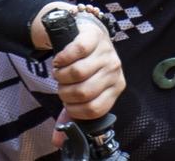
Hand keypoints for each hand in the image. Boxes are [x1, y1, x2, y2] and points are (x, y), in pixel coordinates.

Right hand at [50, 15, 124, 145]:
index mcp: (116, 87)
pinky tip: (59, 60)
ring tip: (59, 72)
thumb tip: (57, 140)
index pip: (94, 109)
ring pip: (78, 72)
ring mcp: (106, 52)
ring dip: (61, 75)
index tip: (66, 102)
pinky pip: (77, 51)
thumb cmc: (87, 66)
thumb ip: (72, 113)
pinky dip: (63, 58)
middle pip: (84, 91)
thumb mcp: (84, 89)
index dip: (74, 109)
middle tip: (61, 85)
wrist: (89, 34)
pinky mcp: (94, 37)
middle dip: (65, 92)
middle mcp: (114, 70)